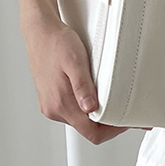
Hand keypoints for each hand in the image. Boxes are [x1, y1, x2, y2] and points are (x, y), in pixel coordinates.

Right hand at [21, 12, 128, 144]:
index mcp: (60, 103)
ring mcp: (50, 106)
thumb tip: (91, 108)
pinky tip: (93, 96)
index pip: (91, 133)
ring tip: (110, 102)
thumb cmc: (56, 43)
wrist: (40, 32)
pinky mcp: (50, 100)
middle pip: (87, 130)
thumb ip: (83, 87)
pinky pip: (72, 112)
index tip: (125, 122)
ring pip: (80, 122)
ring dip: (96, 116)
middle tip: (123, 113)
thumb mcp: (75, 61)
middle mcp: (53, 109)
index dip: (112, 131)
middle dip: (107, 124)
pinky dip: (86, 109)